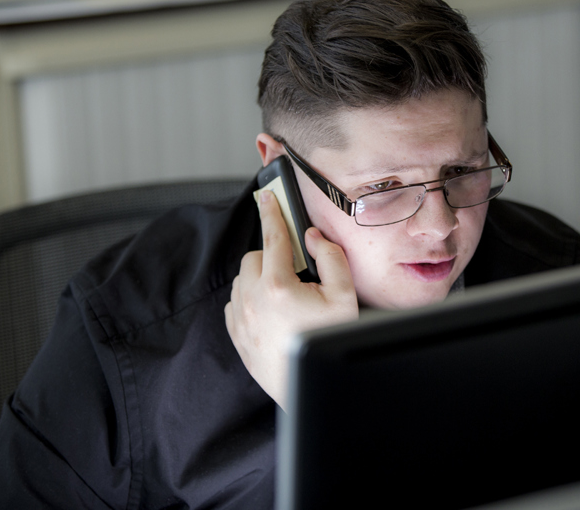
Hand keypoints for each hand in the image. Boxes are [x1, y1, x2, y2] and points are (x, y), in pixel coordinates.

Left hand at [225, 190, 358, 409]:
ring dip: (260, 278)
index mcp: (278, 286)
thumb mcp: (344, 296)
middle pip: (254, 257)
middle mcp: (252, 300)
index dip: (272, 212)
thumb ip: (331, 258)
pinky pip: (235, 302)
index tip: (267, 197)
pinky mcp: (235, 334)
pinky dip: (250, 298)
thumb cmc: (328, 340)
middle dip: (273, 258)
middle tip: (296, 275)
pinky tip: (271, 311)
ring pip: (242, 279)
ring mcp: (240, 318)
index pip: (273, 237)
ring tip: (285, 297)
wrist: (310, 384)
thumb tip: (312, 238)